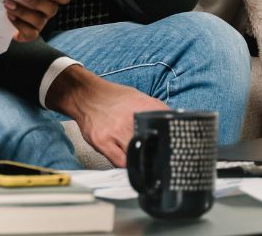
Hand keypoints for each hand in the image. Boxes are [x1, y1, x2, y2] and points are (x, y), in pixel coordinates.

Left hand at [4, 0, 70, 41]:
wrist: (0, 9)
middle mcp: (48, 10)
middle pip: (51, 9)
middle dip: (37, 2)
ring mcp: (40, 22)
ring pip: (39, 21)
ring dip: (22, 12)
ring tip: (8, 4)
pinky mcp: (30, 33)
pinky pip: (29, 33)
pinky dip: (19, 25)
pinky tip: (9, 15)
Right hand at [46, 65, 169, 167]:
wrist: (86, 95)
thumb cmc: (113, 98)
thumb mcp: (139, 97)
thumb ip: (157, 110)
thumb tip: (175, 123)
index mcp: (142, 107)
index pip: (165, 127)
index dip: (172, 140)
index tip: (175, 149)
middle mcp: (128, 119)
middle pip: (151, 144)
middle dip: (157, 153)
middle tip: (161, 158)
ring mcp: (114, 132)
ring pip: (136, 156)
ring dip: (143, 160)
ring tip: (147, 162)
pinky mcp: (101, 142)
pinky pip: (120, 162)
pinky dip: (128, 165)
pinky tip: (131, 163)